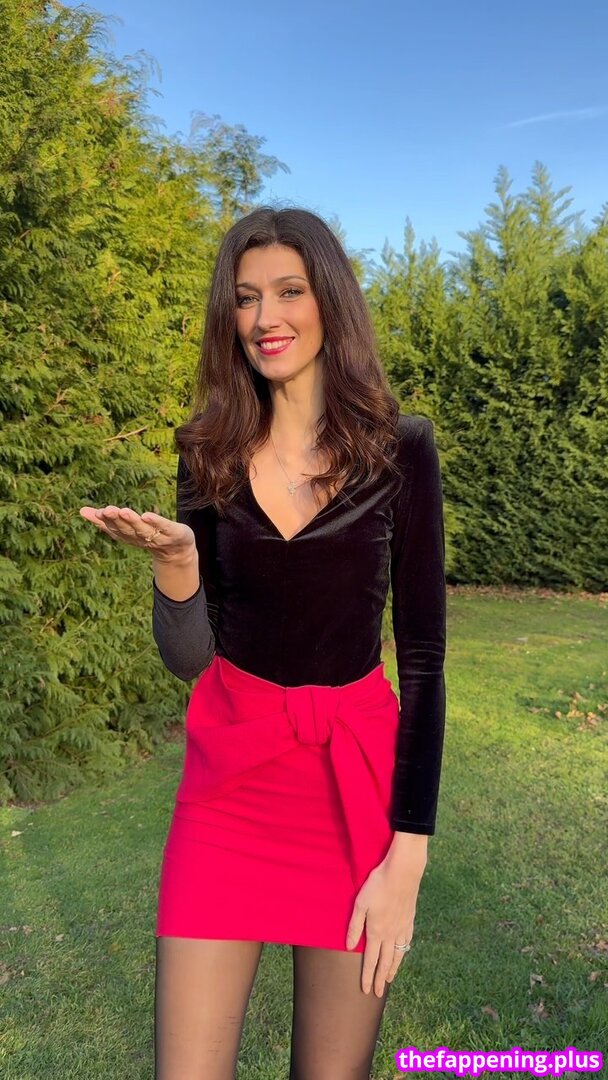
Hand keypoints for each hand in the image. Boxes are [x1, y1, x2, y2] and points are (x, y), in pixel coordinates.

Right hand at [79, 504, 195, 561]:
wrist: (178, 552)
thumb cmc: (149, 535)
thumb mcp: (128, 528)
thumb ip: (107, 521)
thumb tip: (81, 511)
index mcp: (130, 536)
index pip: (115, 529)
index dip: (104, 522)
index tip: (93, 513)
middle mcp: (142, 538)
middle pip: (127, 530)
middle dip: (117, 520)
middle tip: (106, 510)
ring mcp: (158, 537)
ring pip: (143, 529)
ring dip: (133, 521)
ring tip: (123, 511)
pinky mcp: (174, 532)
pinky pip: (164, 527)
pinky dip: (156, 522)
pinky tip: (147, 515)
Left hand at [345, 854, 424, 996]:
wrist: (403, 872)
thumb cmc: (378, 884)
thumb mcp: (360, 903)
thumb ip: (355, 926)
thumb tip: (350, 947)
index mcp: (376, 931)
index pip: (371, 960)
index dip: (367, 976)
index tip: (365, 990)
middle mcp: (391, 934)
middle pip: (385, 962)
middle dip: (380, 979)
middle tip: (378, 993)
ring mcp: (402, 928)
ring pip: (397, 955)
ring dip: (392, 969)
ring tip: (389, 980)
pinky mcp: (410, 920)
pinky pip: (406, 942)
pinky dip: (403, 953)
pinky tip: (402, 954)